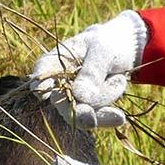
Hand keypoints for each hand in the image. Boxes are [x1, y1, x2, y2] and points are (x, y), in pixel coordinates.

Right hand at [29, 10, 146, 128]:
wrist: (124, 52)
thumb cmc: (108, 44)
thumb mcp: (103, 51)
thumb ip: (92, 72)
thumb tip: (80, 97)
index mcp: (56, 59)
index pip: (43, 69)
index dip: (40, 83)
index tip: (43, 95)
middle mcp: (59, 82)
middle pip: (61, 101)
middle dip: (78, 111)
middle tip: (91, 119)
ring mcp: (72, 98)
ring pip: (80, 112)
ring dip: (101, 107)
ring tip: (120, 81)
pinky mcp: (87, 109)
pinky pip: (95, 118)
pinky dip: (108, 117)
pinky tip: (119, 118)